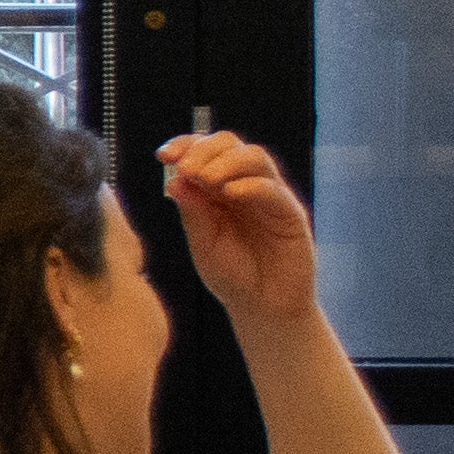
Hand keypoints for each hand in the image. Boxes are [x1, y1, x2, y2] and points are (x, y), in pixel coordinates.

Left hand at [155, 129, 323, 327]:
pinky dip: (251, 185)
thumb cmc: (232, 275)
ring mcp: (269, 197)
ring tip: (206, 178)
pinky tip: (231, 193)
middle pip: (230, 144)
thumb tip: (174, 180)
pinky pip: (274, 189)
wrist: (264, 308)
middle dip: (205, 150)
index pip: (203, 152)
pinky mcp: (290, 214)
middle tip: (187, 168)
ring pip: (255, 157)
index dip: (184, 146)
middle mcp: (244, 186)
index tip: (163, 155)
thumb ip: (193, 212)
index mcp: (218, 189)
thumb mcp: (204, 243)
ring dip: (227, 162)